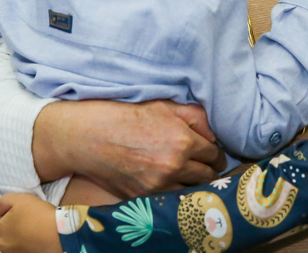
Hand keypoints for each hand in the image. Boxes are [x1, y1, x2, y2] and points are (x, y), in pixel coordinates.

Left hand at [0, 193, 60, 252]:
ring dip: (25, 236)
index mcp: (2, 228)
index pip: (7, 217)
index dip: (18, 212)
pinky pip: (27, 248)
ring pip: (19, 240)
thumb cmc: (41, 215)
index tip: (30, 212)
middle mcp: (4, 244)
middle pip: (12, 230)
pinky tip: (40, 239)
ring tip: (39, 230)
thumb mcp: (20, 198)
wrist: (59, 234)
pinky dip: (32, 244)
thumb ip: (5, 200)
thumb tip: (0, 210)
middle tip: (35, 220)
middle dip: (20, 226)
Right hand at [32, 100, 225, 198]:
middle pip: (207, 177)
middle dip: (209, 171)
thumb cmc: (126, 116)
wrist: (90, 136)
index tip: (214, 156)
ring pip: (191, 192)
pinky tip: (172, 185)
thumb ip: (195, 116)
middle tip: (206, 168)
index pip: (214, 155)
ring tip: (190, 178)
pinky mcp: (143, 197)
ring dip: (194, 185)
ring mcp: (158, 185)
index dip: (216, 155)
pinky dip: (174, 194)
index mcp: (183, 141)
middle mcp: (174, 166)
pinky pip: (170, 200)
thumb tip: (213, 134)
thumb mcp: (164, 106)